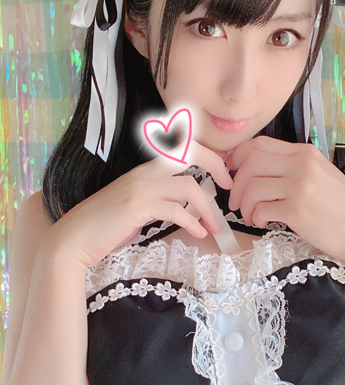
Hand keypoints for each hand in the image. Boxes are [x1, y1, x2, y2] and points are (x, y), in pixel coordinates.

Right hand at [41, 140, 232, 270]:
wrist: (76, 237)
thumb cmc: (106, 224)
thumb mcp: (136, 205)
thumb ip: (160, 199)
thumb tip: (186, 206)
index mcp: (146, 169)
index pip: (182, 146)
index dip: (208, 155)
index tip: (222, 174)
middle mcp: (145, 172)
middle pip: (190, 151)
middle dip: (215, 165)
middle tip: (228, 185)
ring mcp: (141, 187)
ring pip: (188, 185)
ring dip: (208, 207)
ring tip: (215, 226)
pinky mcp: (138, 206)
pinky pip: (176, 210)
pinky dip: (192, 222)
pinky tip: (198, 233)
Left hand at [225, 137, 344, 266]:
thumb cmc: (343, 210)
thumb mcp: (322, 176)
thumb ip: (295, 169)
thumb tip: (259, 171)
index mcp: (306, 153)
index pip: (260, 144)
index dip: (238, 156)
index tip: (232, 172)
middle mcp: (302, 164)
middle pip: (250, 161)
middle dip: (237, 183)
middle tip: (237, 201)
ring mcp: (300, 186)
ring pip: (252, 186)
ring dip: (244, 204)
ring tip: (250, 216)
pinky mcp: (297, 209)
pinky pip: (261, 208)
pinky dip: (255, 217)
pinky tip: (262, 223)